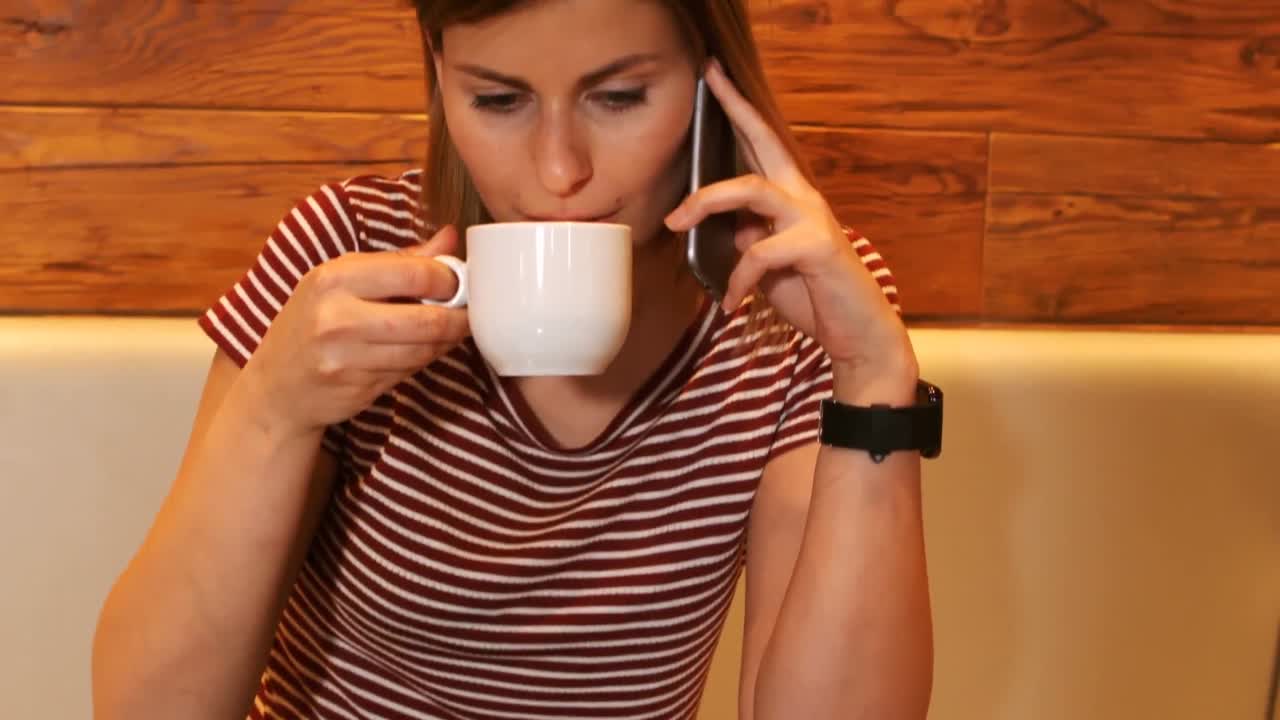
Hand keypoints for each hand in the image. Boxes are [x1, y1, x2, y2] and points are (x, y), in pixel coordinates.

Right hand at [240, 226, 469, 437]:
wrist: (276, 385)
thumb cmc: (313, 321)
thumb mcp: (343, 280)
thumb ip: (399, 261)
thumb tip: (450, 236)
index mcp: (334, 278)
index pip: (414, 273)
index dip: (449, 278)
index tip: (459, 281)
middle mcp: (336, 317)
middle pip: (426, 319)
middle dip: (458, 317)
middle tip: (469, 312)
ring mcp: (345, 358)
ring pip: (423, 350)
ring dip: (446, 341)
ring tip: (451, 330)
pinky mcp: (357, 388)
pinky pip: (409, 371)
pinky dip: (425, 360)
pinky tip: (424, 350)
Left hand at [665, 59, 915, 393]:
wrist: (856, 333)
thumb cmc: (813, 296)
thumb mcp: (769, 264)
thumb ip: (750, 239)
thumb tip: (730, 227)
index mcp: (791, 198)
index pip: (763, 144)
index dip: (739, 107)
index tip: (713, 73)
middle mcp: (804, 198)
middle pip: (762, 145)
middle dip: (733, 110)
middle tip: (704, 81)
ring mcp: (813, 219)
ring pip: (752, 190)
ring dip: (707, 202)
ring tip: (677, 222)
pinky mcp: (818, 247)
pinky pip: (759, 253)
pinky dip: (737, 280)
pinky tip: (731, 303)